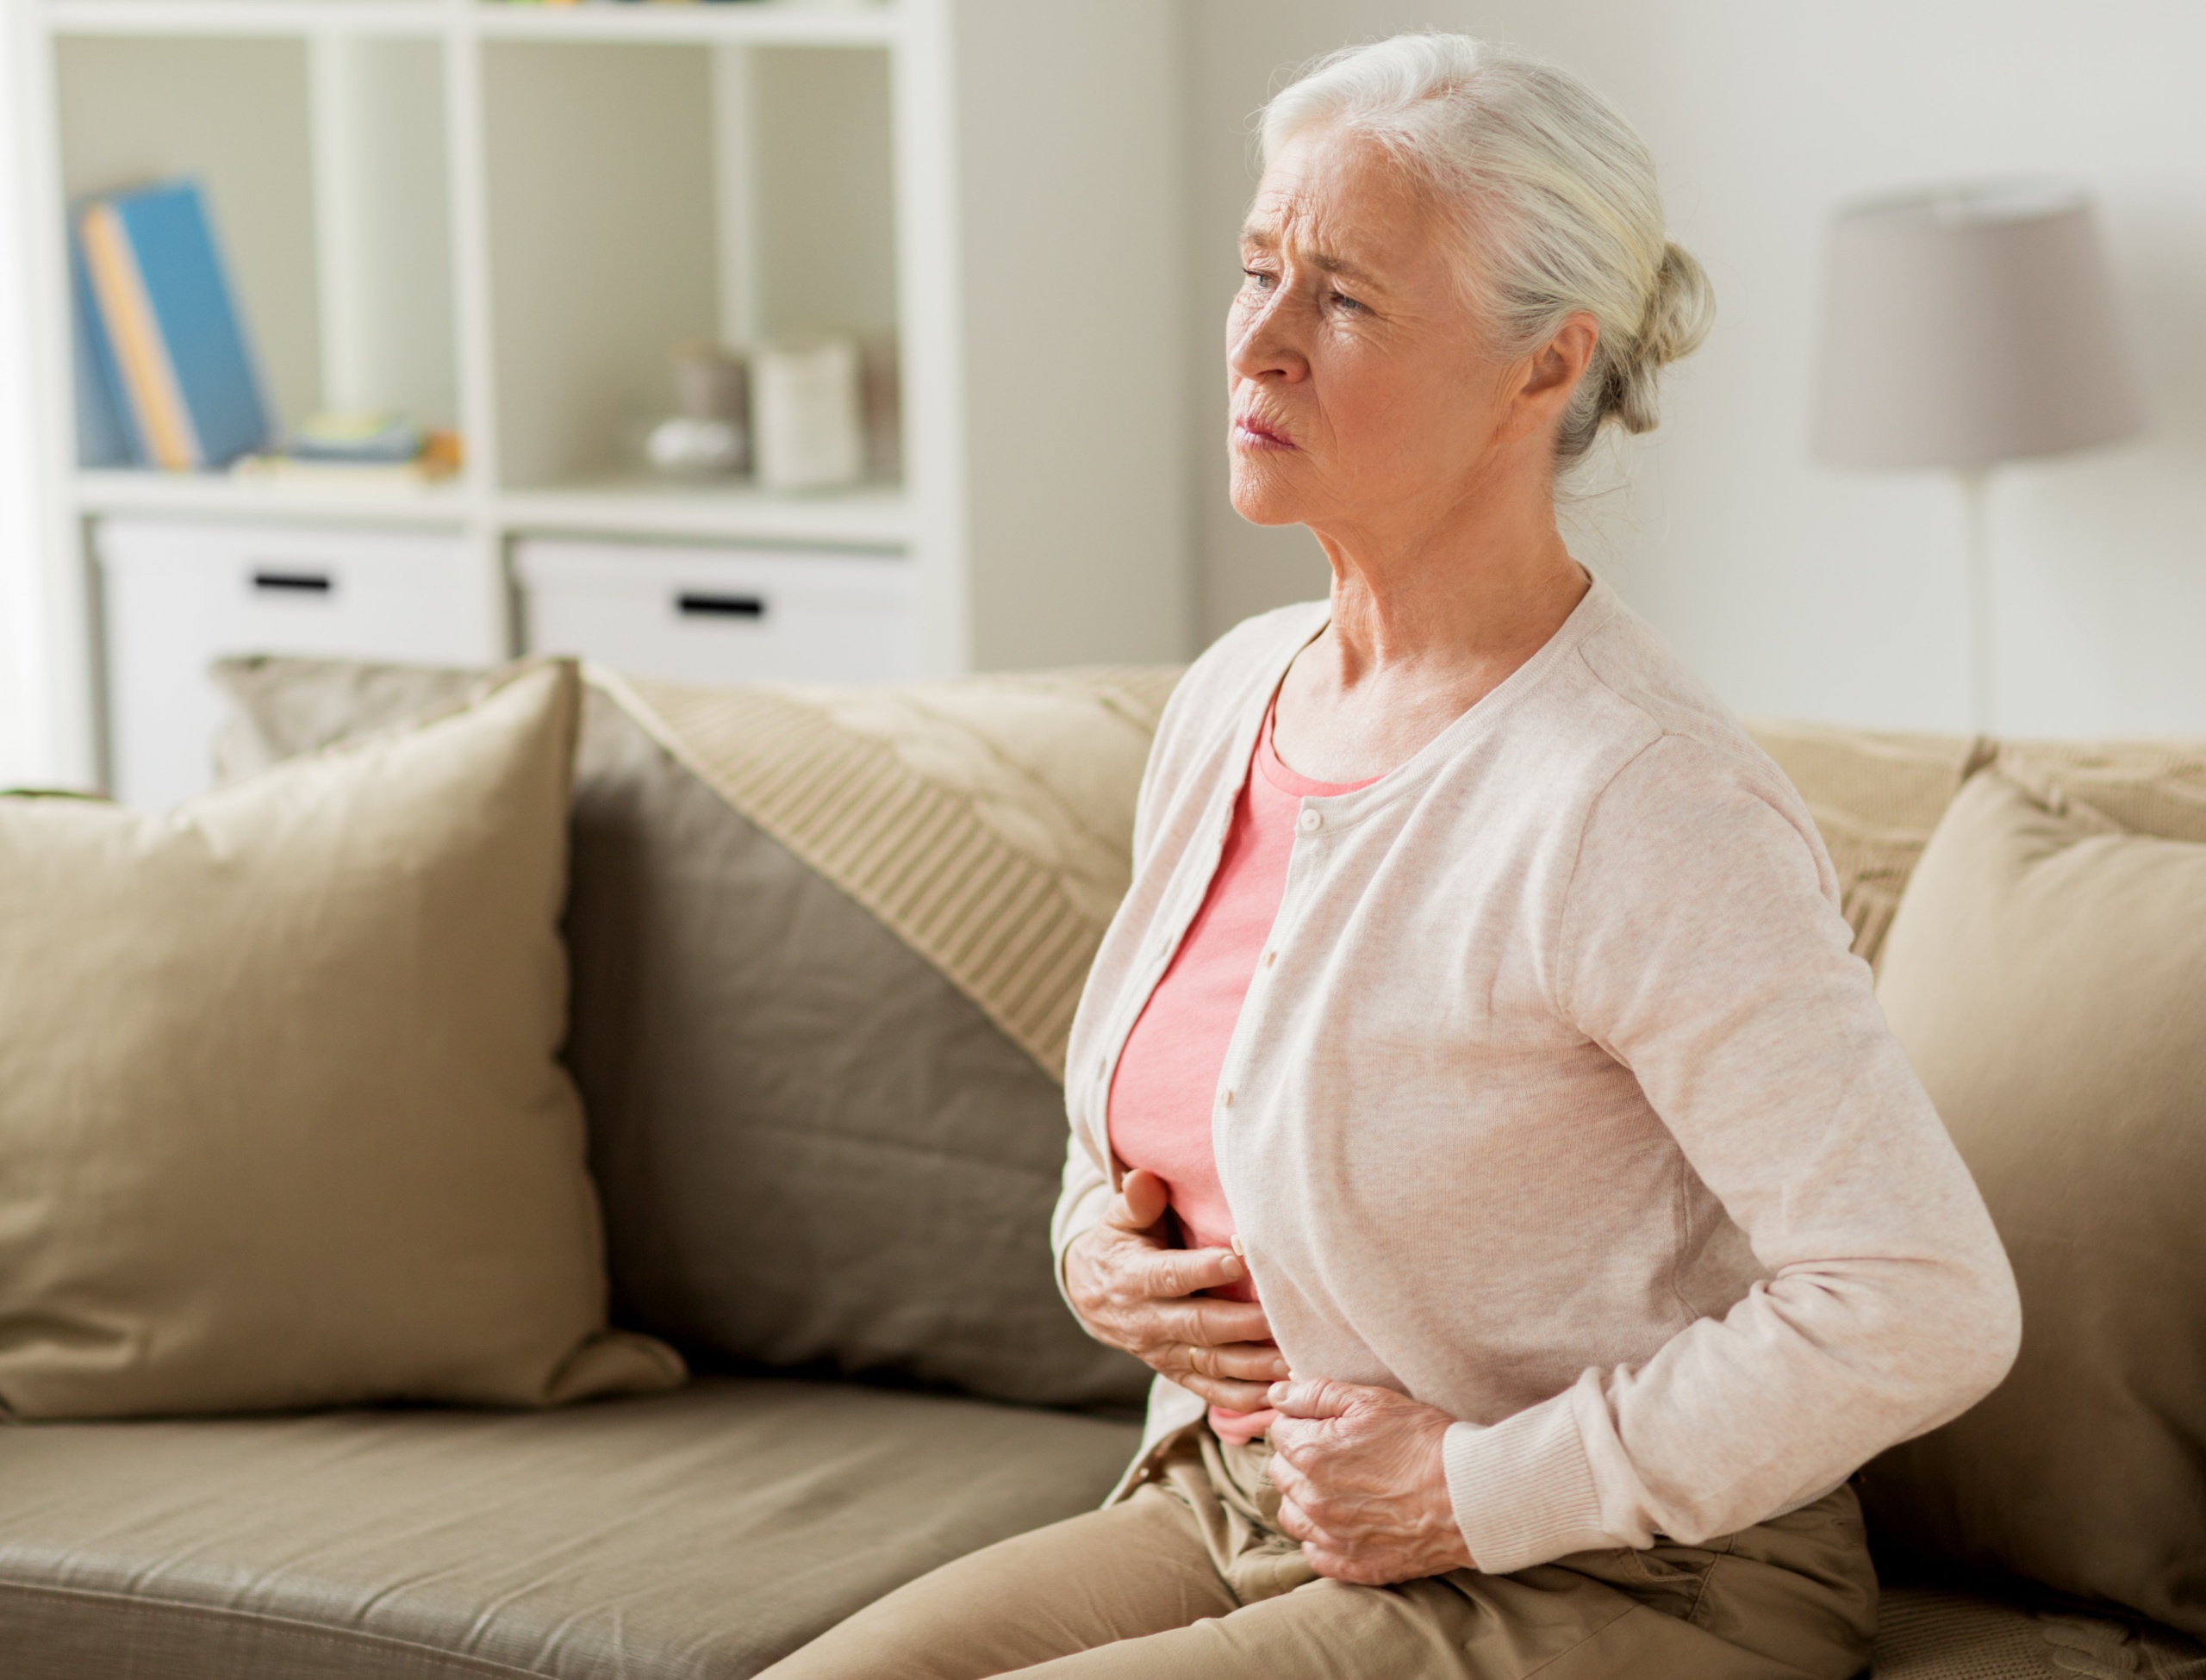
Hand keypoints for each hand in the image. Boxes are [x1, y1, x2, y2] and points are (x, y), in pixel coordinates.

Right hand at [1064, 1169, 1287, 1411]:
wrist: (1092, 1295)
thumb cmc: (1120, 1246)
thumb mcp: (1119, 1220)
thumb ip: (1136, 1202)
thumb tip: (1144, 1179)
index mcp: (1133, 1278)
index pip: (1169, 1276)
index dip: (1202, 1270)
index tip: (1237, 1260)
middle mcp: (1148, 1321)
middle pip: (1199, 1326)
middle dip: (1242, 1324)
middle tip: (1282, 1318)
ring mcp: (1164, 1353)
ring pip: (1212, 1364)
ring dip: (1253, 1366)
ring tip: (1293, 1360)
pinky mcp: (1178, 1373)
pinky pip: (1213, 1392)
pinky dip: (1247, 1399)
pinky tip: (1281, 1393)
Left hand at [1266, 1378, 1474, 1584]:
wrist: (1468, 1496)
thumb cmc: (1423, 1442)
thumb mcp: (1371, 1400)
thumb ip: (1316, 1394)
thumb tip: (1277, 1395)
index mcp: (1311, 1454)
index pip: (1279, 1432)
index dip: (1301, 1422)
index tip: (1326, 1423)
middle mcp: (1312, 1499)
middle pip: (1281, 1472)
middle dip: (1299, 1457)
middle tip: (1336, 1451)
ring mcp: (1331, 1536)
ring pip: (1291, 1514)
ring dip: (1304, 1498)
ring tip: (1336, 1486)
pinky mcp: (1354, 1564)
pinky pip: (1315, 1552)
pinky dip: (1321, 1537)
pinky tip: (1343, 1523)